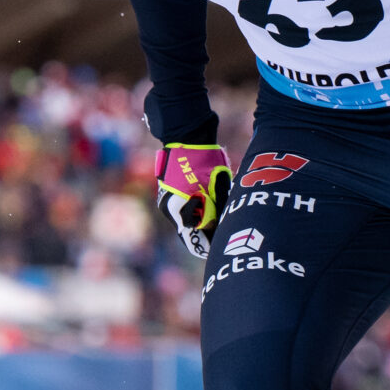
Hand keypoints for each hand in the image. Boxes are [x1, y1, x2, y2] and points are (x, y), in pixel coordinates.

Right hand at [153, 143, 232, 257]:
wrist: (187, 137)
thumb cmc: (205, 161)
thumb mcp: (218, 188)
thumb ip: (218, 210)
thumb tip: (222, 228)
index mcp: (179, 209)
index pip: (193, 239)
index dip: (206, 247)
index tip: (217, 253)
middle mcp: (169, 208)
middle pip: (188, 232)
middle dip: (204, 237)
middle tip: (220, 242)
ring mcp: (166, 200)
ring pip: (185, 221)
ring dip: (199, 225)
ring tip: (216, 227)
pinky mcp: (168, 193)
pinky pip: (182, 210)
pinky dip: (194, 213)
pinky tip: (208, 212)